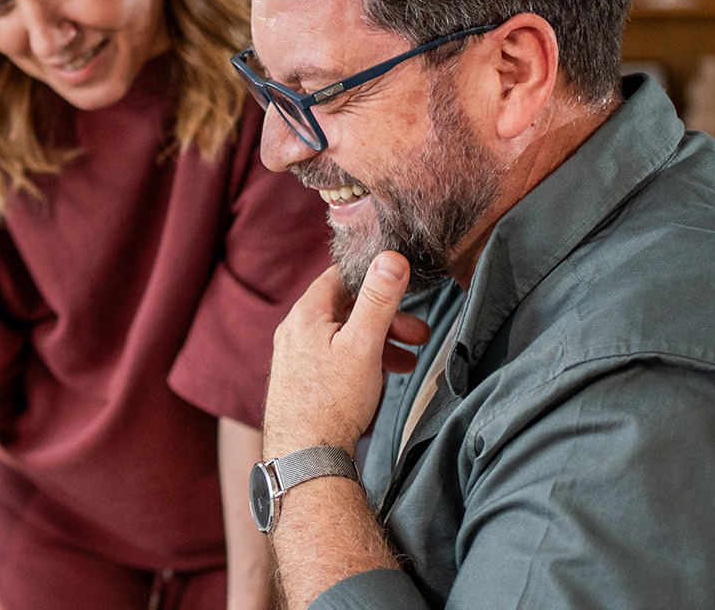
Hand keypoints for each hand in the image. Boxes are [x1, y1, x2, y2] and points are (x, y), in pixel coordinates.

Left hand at [260, 252, 430, 459]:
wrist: (305, 457)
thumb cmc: (332, 402)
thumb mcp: (363, 344)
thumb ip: (378, 300)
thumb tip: (391, 258)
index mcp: (306, 314)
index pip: (340, 276)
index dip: (373, 278)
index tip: (402, 284)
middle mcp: (294, 331)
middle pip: (347, 309)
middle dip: (387, 319)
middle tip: (420, 334)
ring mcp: (296, 356)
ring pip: (344, 336)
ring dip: (379, 343)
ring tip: (408, 361)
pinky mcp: (302, 379)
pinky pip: (335, 357)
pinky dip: (362, 361)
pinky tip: (382, 377)